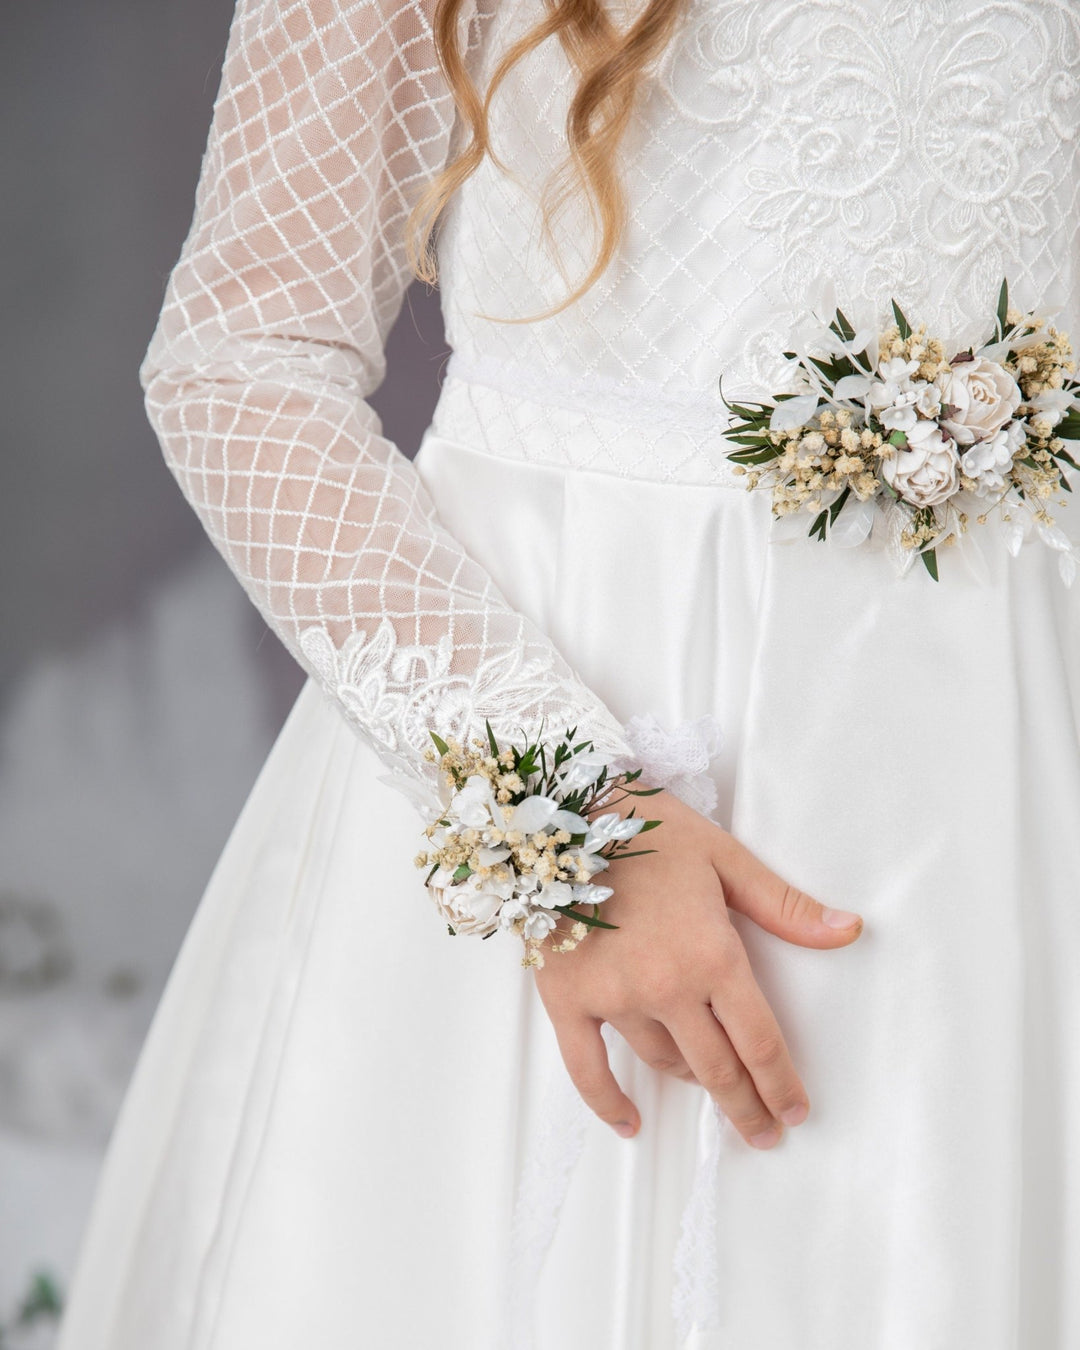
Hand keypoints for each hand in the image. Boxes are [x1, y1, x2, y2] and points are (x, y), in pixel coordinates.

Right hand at [532, 785, 863, 1148]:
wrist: (561, 816)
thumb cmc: (647, 830)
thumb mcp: (724, 858)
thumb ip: (784, 905)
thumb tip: (848, 931)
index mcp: (712, 955)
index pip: (760, 1042)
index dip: (782, 1085)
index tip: (795, 1111)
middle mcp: (666, 988)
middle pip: (718, 1069)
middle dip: (748, 1107)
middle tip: (765, 1132)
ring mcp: (614, 999)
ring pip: (663, 1063)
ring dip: (691, 1084)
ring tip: (709, 1090)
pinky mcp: (568, 999)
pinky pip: (587, 1068)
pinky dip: (608, 1102)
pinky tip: (629, 1123)